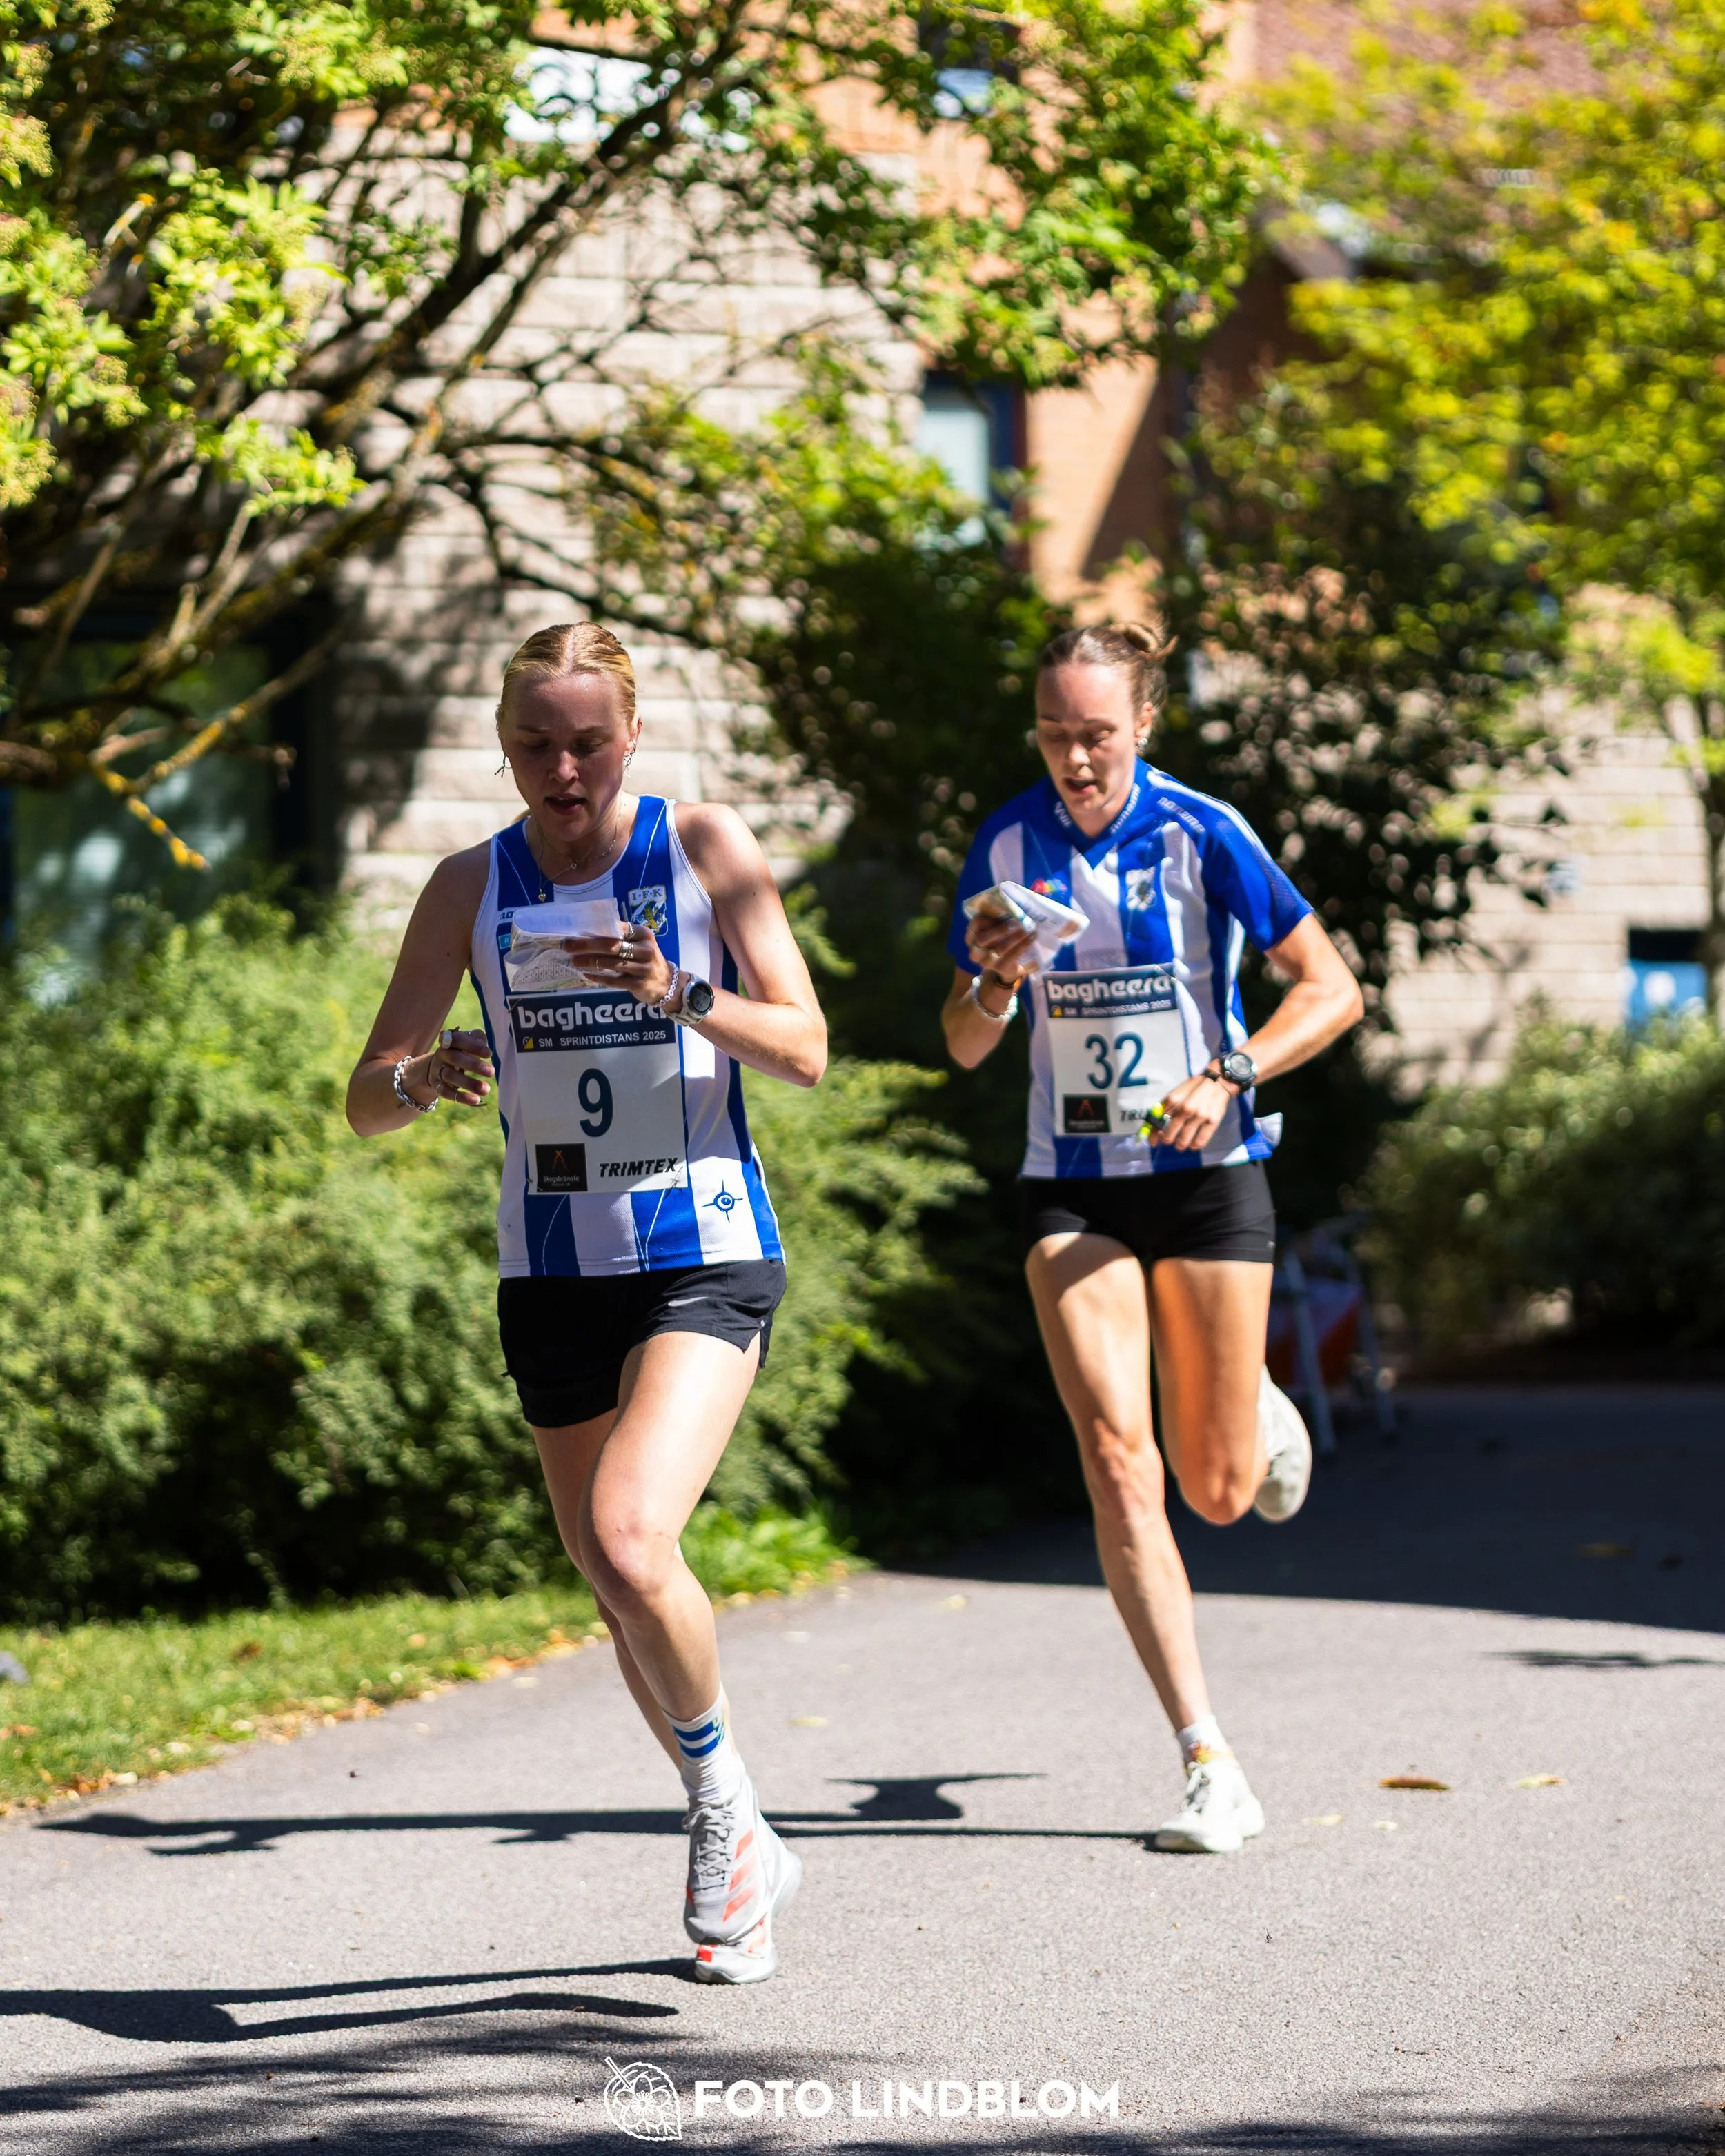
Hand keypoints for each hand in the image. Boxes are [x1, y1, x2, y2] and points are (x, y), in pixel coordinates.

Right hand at [422, 1027, 493, 1107]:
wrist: (439, 1065)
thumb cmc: (462, 1050)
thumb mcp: (469, 1041)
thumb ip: (478, 1040)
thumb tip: (485, 1049)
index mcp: (450, 1040)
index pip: (458, 1040)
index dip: (473, 1046)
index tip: (489, 1054)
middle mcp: (442, 1054)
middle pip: (455, 1058)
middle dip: (474, 1065)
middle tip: (491, 1071)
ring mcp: (437, 1070)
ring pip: (450, 1076)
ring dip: (469, 1083)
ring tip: (486, 1089)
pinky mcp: (436, 1085)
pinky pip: (446, 1092)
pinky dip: (461, 1097)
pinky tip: (476, 1099)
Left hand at [561, 921, 676, 1005]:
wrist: (668, 984)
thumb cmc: (646, 961)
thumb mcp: (640, 945)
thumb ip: (621, 939)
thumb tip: (588, 934)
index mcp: (644, 934)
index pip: (618, 927)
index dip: (596, 928)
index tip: (577, 930)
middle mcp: (645, 949)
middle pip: (611, 945)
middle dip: (587, 945)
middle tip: (569, 946)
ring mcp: (643, 968)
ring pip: (610, 963)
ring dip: (589, 961)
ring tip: (574, 960)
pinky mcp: (639, 984)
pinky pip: (613, 980)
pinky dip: (598, 977)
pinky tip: (587, 974)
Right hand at [964, 914, 1035, 988]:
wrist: (1011, 964)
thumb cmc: (1003, 939)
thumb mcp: (998, 927)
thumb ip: (999, 917)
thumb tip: (1012, 903)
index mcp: (972, 936)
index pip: (975, 924)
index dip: (987, 918)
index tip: (1001, 912)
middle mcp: (975, 950)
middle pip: (982, 939)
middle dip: (999, 930)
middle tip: (1015, 923)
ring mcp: (986, 962)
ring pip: (999, 948)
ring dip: (1015, 937)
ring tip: (1027, 929)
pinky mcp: (999, 968)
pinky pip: (1012, 956)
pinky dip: (1023, 945)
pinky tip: (1031, 938)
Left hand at [1150, 1069, 1234, 1151]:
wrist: (1218, 1082)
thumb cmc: (1196, 1088)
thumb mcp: (1177, 1093)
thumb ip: (1166, 1108)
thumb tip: (1155, 1125)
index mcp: (1173, 1100)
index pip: (1157, 1122)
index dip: (1152, 1135)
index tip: (1153, 1141)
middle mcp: (1184, 1108)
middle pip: (1168, 1135)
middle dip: (1166, 1140)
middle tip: (1168, 1140)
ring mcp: (1199, 1116)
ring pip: (1183, 1141)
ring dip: (1180, 1146)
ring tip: (1180, 1145)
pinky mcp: (1211, 1122)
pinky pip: (1200, 1141)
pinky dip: (1194, 1145)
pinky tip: (1193, 1144)